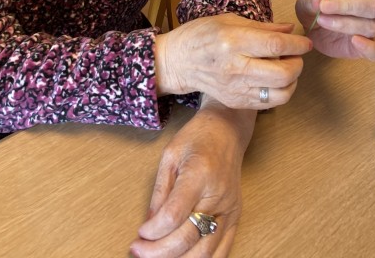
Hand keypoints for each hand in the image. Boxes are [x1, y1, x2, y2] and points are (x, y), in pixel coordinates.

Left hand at [130, 100, 254, 256]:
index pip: (174, 215)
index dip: (153, 232)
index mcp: (199, 174)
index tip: (139, 234)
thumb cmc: (197, 137)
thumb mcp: (169, 155)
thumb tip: (148, 224)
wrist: (227, 130)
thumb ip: (160, 192)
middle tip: (139, 251)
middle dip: (158, 252)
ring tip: (156, 256)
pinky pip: (222, 251)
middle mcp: (218, 195)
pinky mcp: (236, 217)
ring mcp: (230, 209)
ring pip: (205, 252)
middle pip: (188, 238)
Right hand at [155, 13, 311, 108]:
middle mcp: (235, 67)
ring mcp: (236, 89)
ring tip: (287, 69)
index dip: (297, 45)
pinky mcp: (236, 102)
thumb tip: (290, 30)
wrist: (178, 61)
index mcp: (234, 41)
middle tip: (297, 56)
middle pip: (283, 74)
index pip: (276, 46)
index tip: (305, 42)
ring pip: (280, 94)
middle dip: (298, 64)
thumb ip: (263, 27)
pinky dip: (279, 92)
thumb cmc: (202, 35)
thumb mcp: (229, 20)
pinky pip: (268, 102)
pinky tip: (274, 80)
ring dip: (292, 82)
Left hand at [295, 0, 374, 60]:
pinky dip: (369, 47)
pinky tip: (355, 41)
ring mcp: (369, 26)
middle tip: (324, 5)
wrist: (315, 25)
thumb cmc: (316, 4)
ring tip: (322, 20)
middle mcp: (370, 6)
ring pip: (371, 25)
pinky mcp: (366, 45)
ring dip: (346, 23)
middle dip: (349, 5)